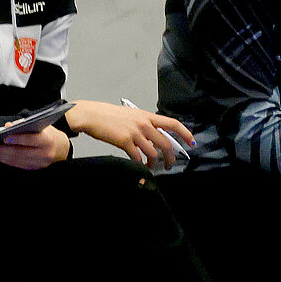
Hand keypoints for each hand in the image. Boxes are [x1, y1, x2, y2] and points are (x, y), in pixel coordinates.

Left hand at [0, 125, 69, 170]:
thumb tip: (8, 125)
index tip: (4, 138)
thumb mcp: (40, 125)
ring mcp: (40, 163)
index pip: (32, 140)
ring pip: (18, 160)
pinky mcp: (35, 168)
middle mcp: (45, 153)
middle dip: (3, 150)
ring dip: (1, 157)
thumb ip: (24, 124)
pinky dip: (7, 161)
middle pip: (21, 152)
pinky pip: (19, 165)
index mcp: (47, 140)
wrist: (62, 148)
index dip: (18, 139)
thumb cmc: (48, 134)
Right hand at [65, 100, 194, 169]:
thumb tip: (152, 136)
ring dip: (153, 163)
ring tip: (151, 166)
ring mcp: (134, 133)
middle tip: (169, 164)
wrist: (90, 115)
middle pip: (165, 144)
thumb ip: (143, 124)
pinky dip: (139, 163)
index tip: (190, 142)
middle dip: (170, 157)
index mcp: (146, 116)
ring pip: (152, 153)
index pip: (172, 124)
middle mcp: (143, 124)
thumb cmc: (106, 115)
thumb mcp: (129, 115)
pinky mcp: (124, 141)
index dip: (184, 134)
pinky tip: (138, 163)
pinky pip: (137, 156)